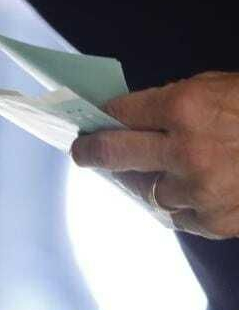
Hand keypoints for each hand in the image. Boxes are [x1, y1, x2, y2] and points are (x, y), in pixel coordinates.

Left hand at [71, 72, 238, 238]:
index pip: (120, 114)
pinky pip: (178, 217)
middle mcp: (185, 151)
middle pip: (111, 155)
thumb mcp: (225, 89)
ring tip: (187, 169)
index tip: (91, 126)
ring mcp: (198, 189)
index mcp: (186, 108)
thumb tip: (132, 119)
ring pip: (149, 191)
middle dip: (92, 152)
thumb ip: (178, 103)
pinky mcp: (214, 220)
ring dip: (159, 181)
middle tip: (84, 151)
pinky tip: (206, 190)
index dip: (103, 119)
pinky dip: (186, 205)